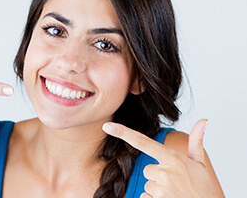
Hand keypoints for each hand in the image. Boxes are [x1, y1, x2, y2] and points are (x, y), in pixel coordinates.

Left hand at [102, 119, 221, 197]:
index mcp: (172, 158)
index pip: (142, 142)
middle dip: (157, 175)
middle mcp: (165, 171)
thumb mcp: (199, 163)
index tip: (107, 127)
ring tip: (174, 193)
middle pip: (147, 169)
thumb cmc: (203, 187)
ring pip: (147, 184)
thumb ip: (196, 141)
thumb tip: (203, 121)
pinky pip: (145, 197)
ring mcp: (160, 187)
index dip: (123, 133)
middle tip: (175, 182)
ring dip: (157, 189)